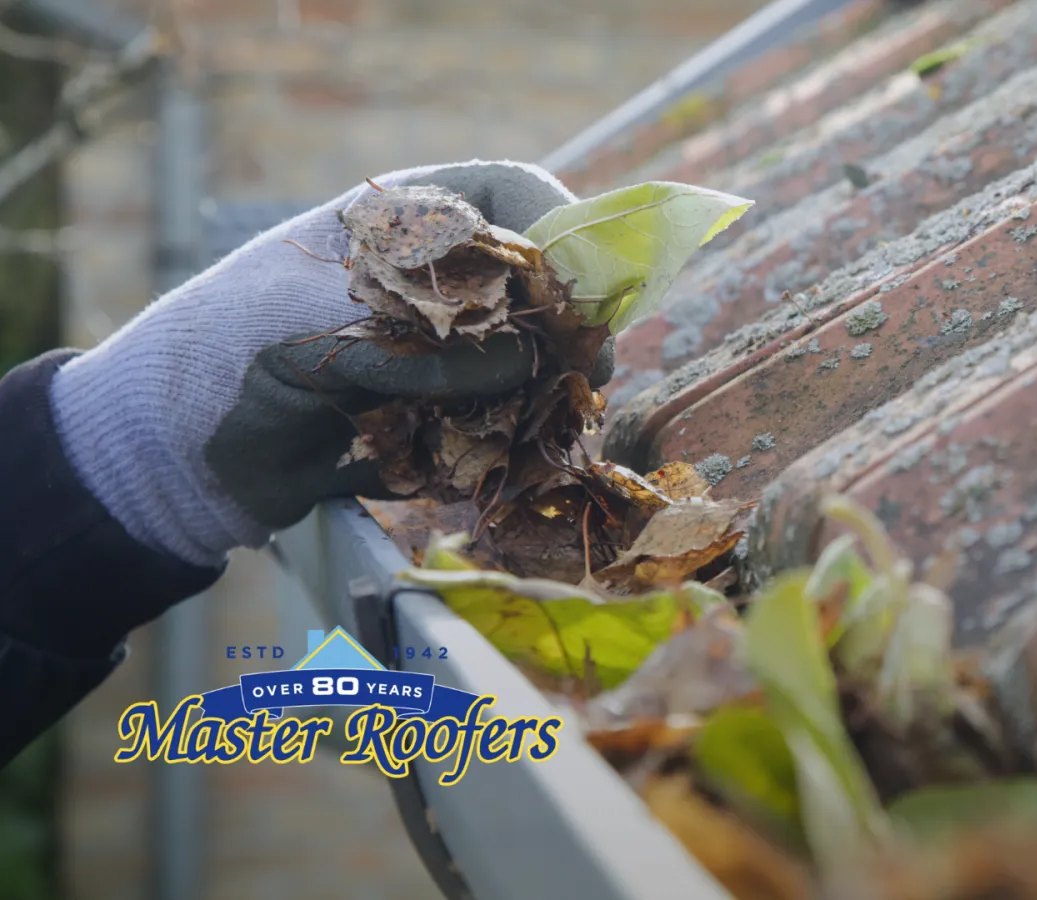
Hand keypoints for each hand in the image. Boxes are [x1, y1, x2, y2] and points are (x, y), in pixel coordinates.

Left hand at [49, 160, 610, 566]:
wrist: (180, 448)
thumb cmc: (236, 352)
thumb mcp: (331, 329)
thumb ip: (432, 341)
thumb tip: (535, 359)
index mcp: (409, 221)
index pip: (517, 197)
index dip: (563, 235)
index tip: (582, 292)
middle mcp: (441, 276)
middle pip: (545, 283)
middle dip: (563, 326)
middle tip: (578, 369)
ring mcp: (449, 347)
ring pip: (536, 359)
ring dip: (538, 391)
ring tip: (518, 419)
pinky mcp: (446, 413)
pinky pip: (504, 423)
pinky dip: (503, 442)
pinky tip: (476, 455)